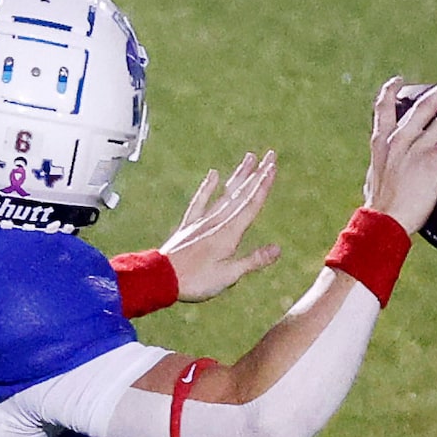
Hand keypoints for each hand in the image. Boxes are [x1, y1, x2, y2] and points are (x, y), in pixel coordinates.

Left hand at [157, 150, 283, 301]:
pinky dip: (207, 188)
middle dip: (257, 174)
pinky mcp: (187, 226)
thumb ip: (253, 260)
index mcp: (229, 233)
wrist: (159, 278)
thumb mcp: (228, 275)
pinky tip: (213, 174)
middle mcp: (216, 222)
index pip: (251, 205)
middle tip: (269, 155)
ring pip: (224, 194)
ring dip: (238, 176)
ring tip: (248, 158)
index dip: (263, 186)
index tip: (272, 167)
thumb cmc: (194, 281)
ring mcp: (201, 222)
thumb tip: (277, 249)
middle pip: (241, 194)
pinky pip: (199, 202)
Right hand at [367, 77, 436, 232]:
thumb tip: (383, 172)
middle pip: (423, 106)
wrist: (383, 222)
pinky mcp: (432, 161)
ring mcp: (416, 149)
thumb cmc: (379, 210)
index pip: (382, 109)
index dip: (390, 91)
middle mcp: (399, 140)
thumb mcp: (374, 180)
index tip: (398, 81)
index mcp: (382, 143)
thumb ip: (383, 169)